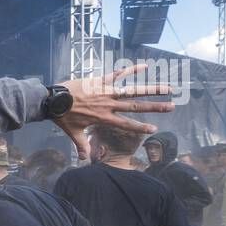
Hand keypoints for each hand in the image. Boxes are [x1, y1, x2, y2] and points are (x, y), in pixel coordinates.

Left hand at [52, 64, 172, 159]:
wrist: (54, 100)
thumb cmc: (63, 117)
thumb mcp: (73, 133)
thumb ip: (81, 145)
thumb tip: (84, 159)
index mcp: (104, 118)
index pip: (126, 124)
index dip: (140, 127)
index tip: (154, 128)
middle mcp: (109, 105)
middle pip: (136, 106)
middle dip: (155, 107)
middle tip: (171, 107)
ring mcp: (107, 92)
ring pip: (133, 90)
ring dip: (151, 89)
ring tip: (167, 89)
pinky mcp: (101, 80)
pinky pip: (118, 74)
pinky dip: (131, 70)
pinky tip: (145, 66)